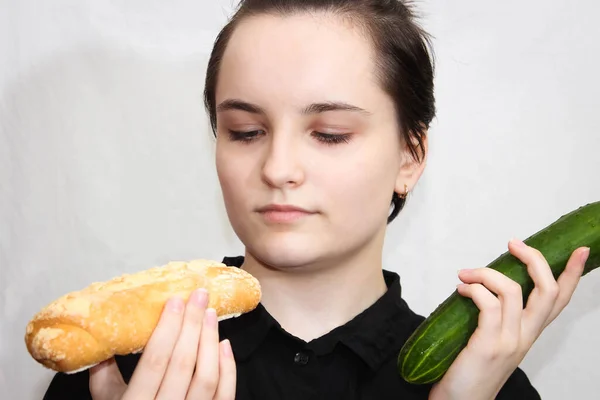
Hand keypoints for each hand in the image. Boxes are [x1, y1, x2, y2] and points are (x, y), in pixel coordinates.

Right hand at [89, 289, 235, 399]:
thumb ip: (103, 374)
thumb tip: (104, 336)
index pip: (155, 362)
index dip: (169, 329)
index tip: (177, 301)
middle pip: (183, 364)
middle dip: (193, 325)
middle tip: (200, 296)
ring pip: (206, 378)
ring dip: (210, 342)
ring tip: (211, 315)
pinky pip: (224, 396)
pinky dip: (227, 369)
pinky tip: (224, 345)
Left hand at [429, 238, 589, 399]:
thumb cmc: (471, 369)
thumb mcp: (494, 340)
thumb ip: (498, 316)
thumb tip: (483, 284)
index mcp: (529, 333)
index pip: (559, 300)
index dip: (573, 274)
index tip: (580, 250)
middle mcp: (526, 337)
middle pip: (547, 290)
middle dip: (534, 259)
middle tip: (513, 243)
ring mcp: (510, 341)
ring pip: (512, 290)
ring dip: (486, 273)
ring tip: (465, 274)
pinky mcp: (489, 344)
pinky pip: (487, 303)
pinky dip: (473, 288)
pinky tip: (460, 289)